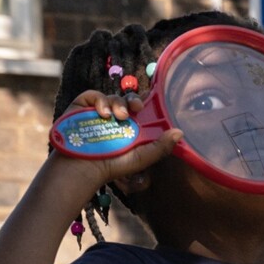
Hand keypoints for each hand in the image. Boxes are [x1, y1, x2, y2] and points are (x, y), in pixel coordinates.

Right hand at [53, 88, 183, 189]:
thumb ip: (160, 147)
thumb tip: (180, 132)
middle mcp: (116, 117)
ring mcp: (100, 111)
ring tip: (117, 117)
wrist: (84, 167)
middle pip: (128, 99)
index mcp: (132, 127)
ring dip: (118, 104)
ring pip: (114, 97)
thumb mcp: (141, 158)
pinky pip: (95, 95)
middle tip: (136, 107)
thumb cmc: (113, 166)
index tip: (147, 105)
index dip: (146, 102)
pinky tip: (103, 114)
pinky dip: (101, 101)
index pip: (141, 109)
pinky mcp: (84, 106)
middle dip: (134, 100)